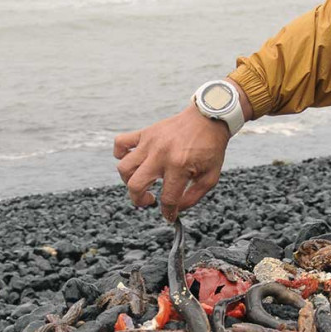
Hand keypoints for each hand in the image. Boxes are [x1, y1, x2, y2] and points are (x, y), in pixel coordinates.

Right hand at [113, 103, 229, 222]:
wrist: (209, 117)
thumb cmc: (211, 147)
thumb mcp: (210, 177)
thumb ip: (193, 197)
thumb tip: (176, 209)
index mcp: (179, 166)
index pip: (167, 199)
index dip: (168, 212)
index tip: (169, 214)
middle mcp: (160, 155)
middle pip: (136, 186)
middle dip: (139, 200)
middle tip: (150, 199)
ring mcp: (150, 143)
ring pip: (124, 168)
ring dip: (129, 181)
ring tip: (142, 181)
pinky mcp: (145, 133)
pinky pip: (120, 142)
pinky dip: (119, 154)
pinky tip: (131, 160)